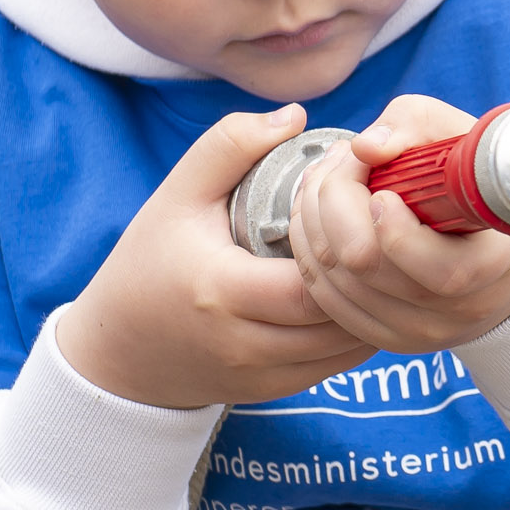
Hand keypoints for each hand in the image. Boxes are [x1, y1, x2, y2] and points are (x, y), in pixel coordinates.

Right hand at [59, 107, 374, 410]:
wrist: (118, 351)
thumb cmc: (149, 262)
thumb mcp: (177, 194)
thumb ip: (230, 146)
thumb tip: (296, 117)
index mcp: (221, 289)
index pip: (312, 280)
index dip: (349, 247)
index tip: (364, 209)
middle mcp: (244, 341)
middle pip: (338, 318)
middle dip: (371, 278)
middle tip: (391, 233)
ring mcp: (261, 375)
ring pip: (345, 349)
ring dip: (372, 308)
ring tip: (386, 263)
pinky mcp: (272, 392)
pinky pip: (334, 367)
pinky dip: (355, 334)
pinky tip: (366, 297)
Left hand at [287, 96, 509, 356]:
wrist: (505, 263)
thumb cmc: (483, 190)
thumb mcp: (465, 142)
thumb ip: (418, 127)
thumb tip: (366, 148)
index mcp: (490, 266)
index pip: (436, 267)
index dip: (393, 222)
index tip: (382, 183)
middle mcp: (452, 311)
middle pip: (363, 264)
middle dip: (334, 198)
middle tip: (342, 161)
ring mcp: (415, 332)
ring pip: (332, 280)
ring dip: (312, 218)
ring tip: (326, 179)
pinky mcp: (383, 337)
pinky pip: (322, 298)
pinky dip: (308, 251)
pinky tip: (317, 218)